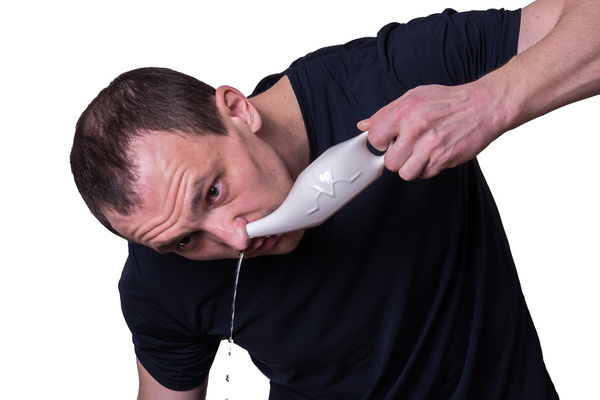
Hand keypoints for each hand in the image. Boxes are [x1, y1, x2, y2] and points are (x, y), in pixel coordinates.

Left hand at [357, 80, 504, 180]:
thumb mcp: (414, 97)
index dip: (380, 142)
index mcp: (405, 111)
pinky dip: (427, 168)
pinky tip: (434, 154)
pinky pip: (424, 175)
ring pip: (405, 173)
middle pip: (389, 162)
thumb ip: (385, 113)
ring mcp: (430, 146)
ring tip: (419, 153)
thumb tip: (363, 125)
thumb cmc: (448, 101)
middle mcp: (416, 129)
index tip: (389, 140)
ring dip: (410, 166)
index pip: (375, 138)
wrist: (483, 106)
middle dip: (396, 158)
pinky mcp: (444, 159)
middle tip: (407, 148)